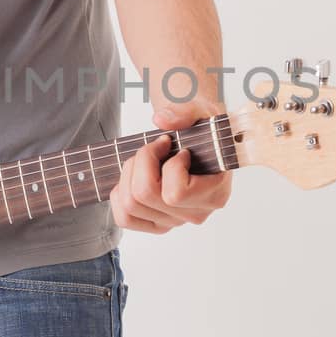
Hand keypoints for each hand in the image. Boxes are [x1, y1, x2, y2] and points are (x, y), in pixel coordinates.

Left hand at [109, 99, 232, 234]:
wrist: (201, 142)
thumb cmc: (204, 131)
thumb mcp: (203, 112)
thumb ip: (186, 113)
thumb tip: (161, 119)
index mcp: (214, 194)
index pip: (176, 193)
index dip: (170, 165)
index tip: (180, 149)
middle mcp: (195, 214)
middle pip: (145, 195)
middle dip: (142, 161)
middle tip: (156, 147)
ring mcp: (174, 222)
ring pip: (130, 205)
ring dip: (129, 174)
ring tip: (146, 160)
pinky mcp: (157, 224)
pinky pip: (125, 218)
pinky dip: (120, 194)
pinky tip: (134, 177)